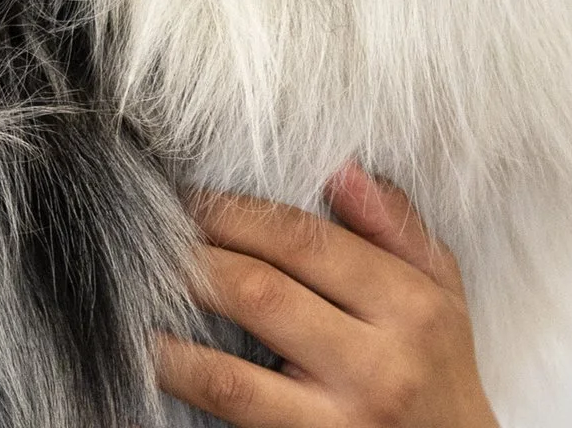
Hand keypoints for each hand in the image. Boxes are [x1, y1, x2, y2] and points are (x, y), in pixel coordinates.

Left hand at [157, 166, 498, 427]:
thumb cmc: (437, 368)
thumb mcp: (441, 292)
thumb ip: (396, 226)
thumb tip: (341, 169)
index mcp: (411, 305)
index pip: (303, 240)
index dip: (232, 212)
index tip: (187, 197)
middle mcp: (378, 365)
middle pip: (259, 292)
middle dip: (192, 255)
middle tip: (144, 232)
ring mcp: (340, 421)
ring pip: (230, 370)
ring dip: (169, 328)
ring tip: (130, 291)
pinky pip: (229, 412)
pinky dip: (182, 378)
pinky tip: (149, 353)